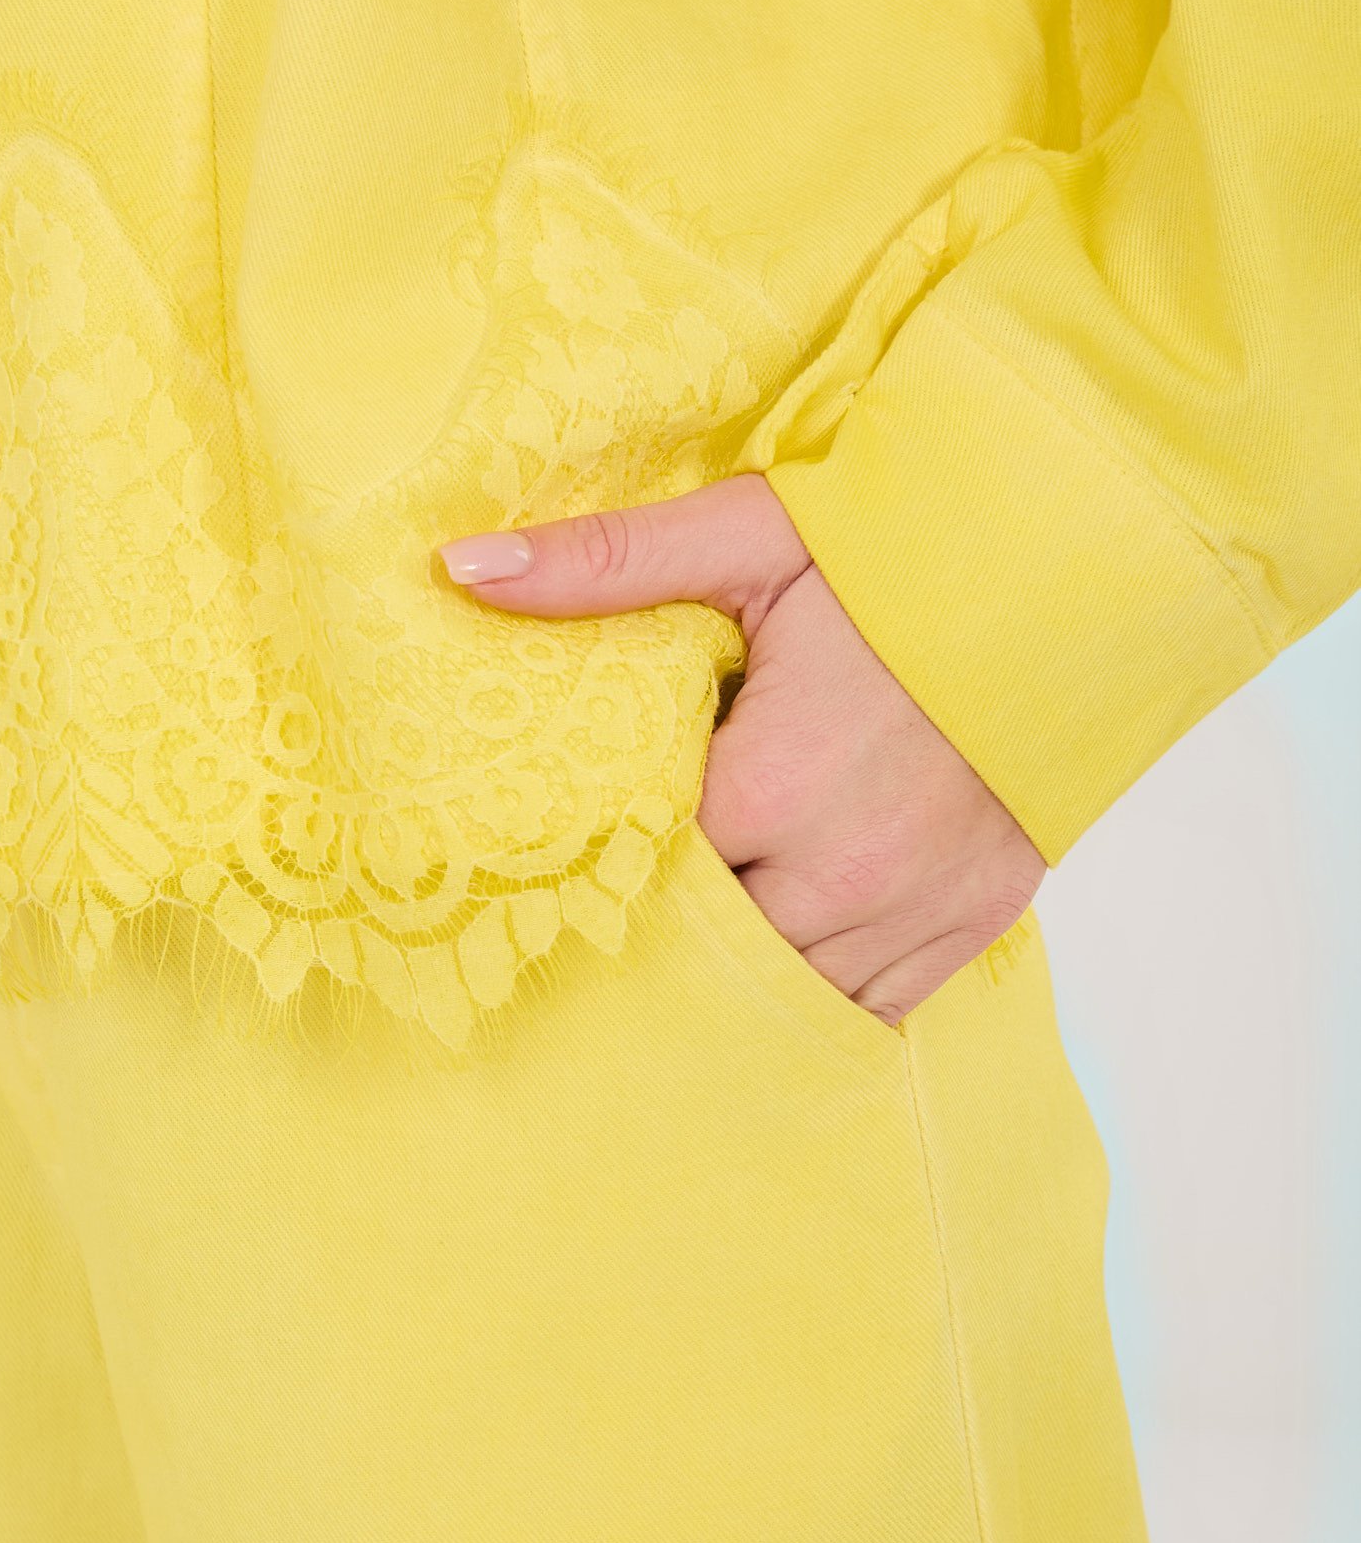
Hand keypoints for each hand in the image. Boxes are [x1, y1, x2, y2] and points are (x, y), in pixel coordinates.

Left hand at [437, 474, 1045, 1025]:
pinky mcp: (973, 921)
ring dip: (742, 974)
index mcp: (769, 783)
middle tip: (623, 910)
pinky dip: (824, 991)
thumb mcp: (749, 536)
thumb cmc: (904, 551)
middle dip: (667, 930)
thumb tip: (463, 567)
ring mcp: (915, 906)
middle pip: (708, 949)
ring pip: (787, 995)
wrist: (1079, 568)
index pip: (641, 870)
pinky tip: (787, 964)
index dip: (604, 863)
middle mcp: (841, 870)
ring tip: (701, 943)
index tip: (571, 854)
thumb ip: (607, 563)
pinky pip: (875, 1006)